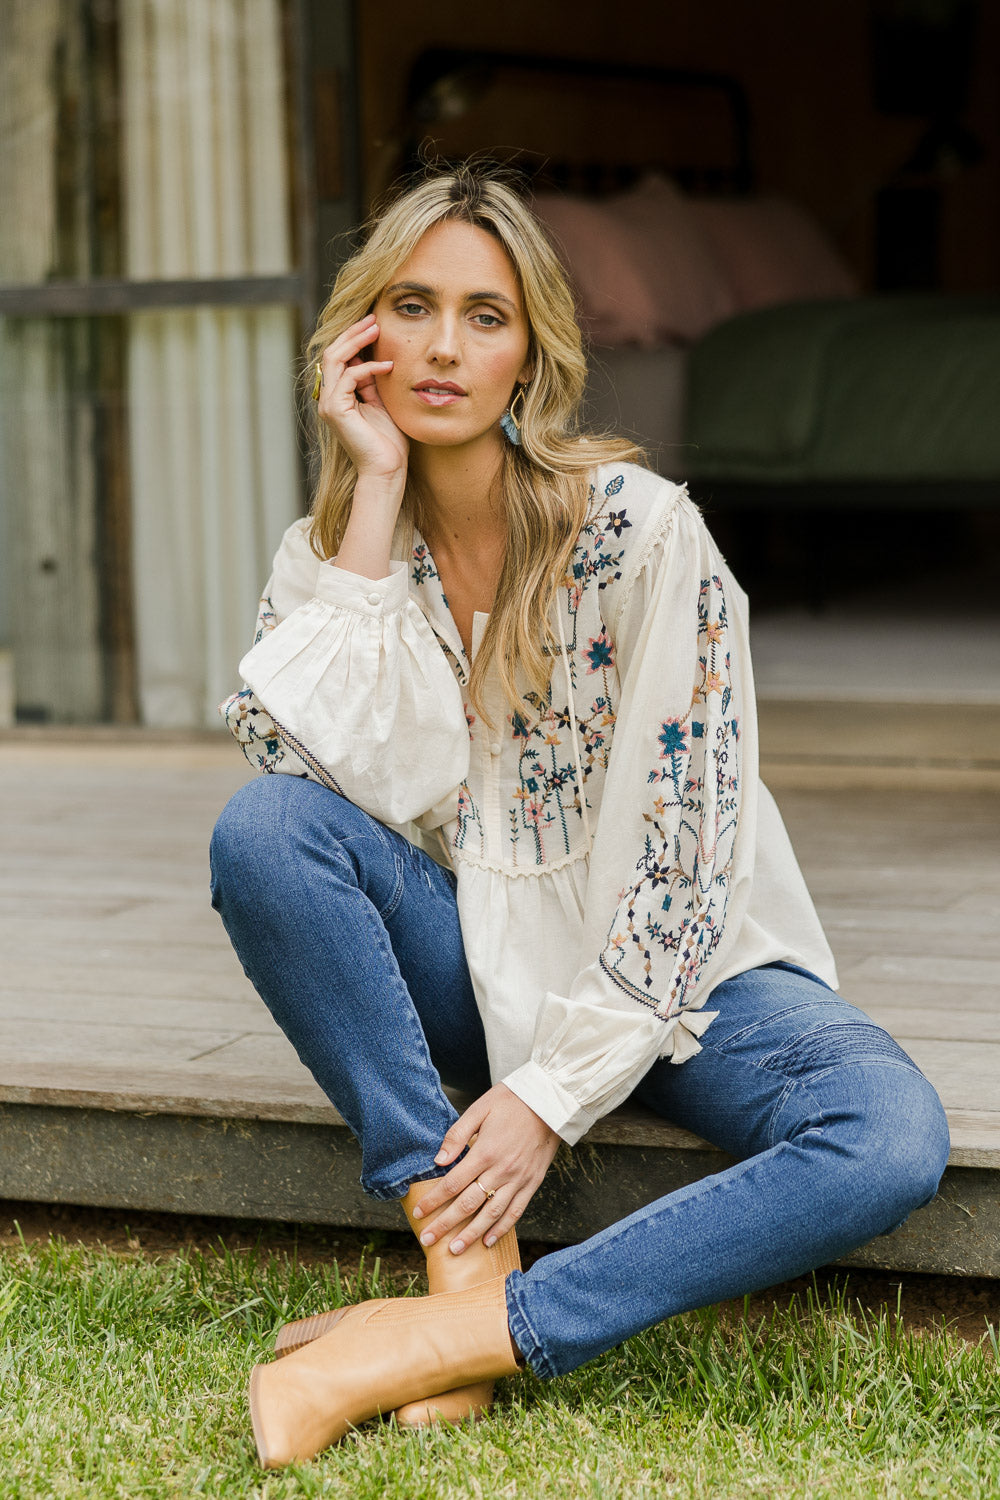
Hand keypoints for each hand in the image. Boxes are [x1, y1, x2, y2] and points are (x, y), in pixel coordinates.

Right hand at [315, 314, 407, 483]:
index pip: (338, 358)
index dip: (353, 339)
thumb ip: (372, 382)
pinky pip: (349, 377)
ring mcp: (328, 404)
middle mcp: (328, 398)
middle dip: (352, 333)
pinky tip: (389, 367)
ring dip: (356, 341)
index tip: (374, 324)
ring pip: (334, 359)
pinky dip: (369, 368)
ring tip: (377, 328)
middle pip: (331, 353)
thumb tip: (371, 357)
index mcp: (337, 396)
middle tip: (373, 318)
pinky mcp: (335, 410)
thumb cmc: (388, 441)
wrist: (387, 469)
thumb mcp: (381, 402)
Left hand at [411, 1084, 560, 1254]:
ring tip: (455, 1249)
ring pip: (491, 1214)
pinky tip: (488, 1240)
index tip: (418, 1212)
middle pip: (468, 1204)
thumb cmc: (511, 1102)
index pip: (453, 1183)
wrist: (549, 1102)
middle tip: (427, 1240)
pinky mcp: (532, 1183)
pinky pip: (516, 1211)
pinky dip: (502, 1228)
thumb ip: (458, 1135)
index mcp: (485, 1152)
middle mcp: (501, 1170)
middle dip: (445, 1224)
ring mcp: (518, 1179)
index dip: (434, 1200)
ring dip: (471, 1234)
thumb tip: (438, 1160)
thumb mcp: (480, 1108)